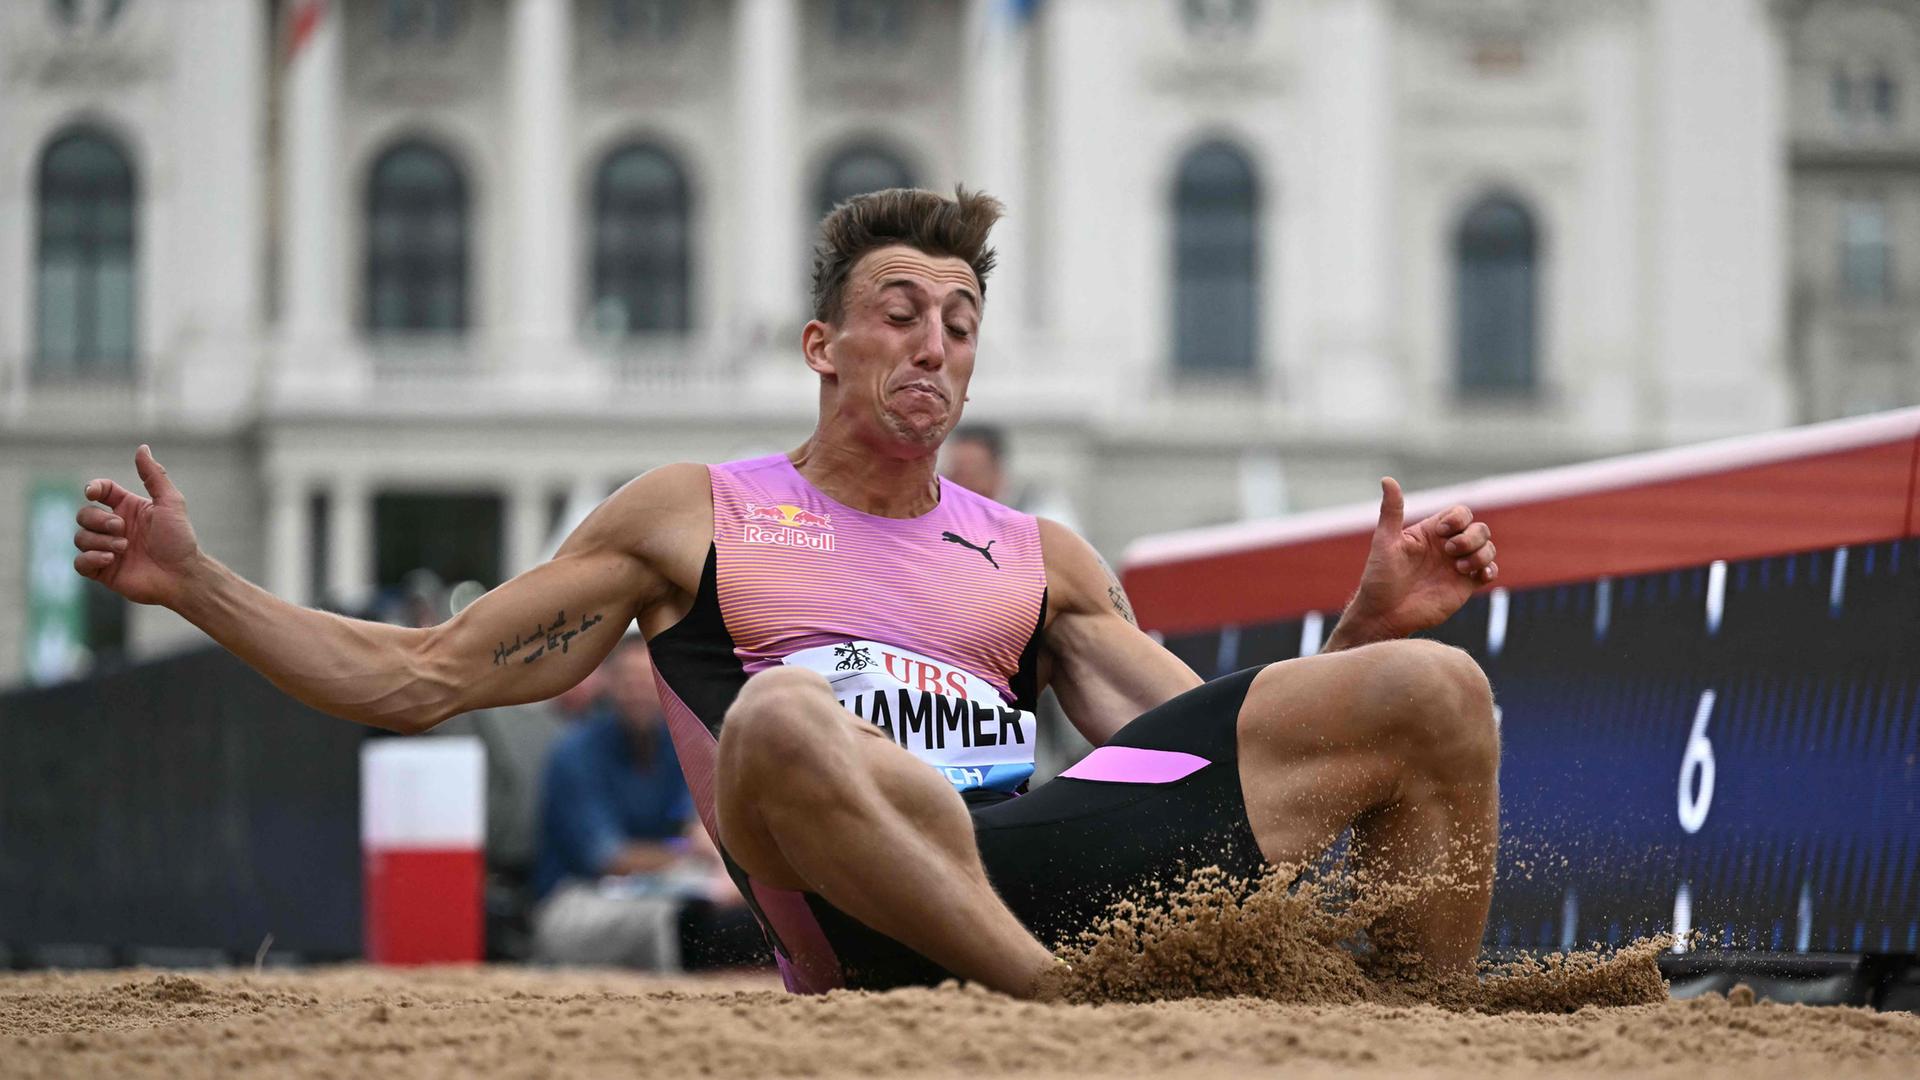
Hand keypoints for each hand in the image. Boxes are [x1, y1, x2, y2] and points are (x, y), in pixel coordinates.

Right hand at [73, 445, 203, 606]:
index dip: (93, 488)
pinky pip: (79, 562)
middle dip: (99, 520)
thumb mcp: (170, 503)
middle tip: (122, 529)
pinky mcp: (103, 570)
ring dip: (100, 541)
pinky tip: (111, 559)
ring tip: (124, 548)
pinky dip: (91, 558)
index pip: (101, 491)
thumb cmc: (179, 540)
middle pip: (84, 514)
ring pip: (80, 537)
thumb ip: (154, 476)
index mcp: (128, 508)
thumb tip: (142, 448)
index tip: (93, 493)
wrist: (181, 575)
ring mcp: (106, 548)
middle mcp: (115, 527)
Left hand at [1334, 477, 1497, 644]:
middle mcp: (1447, 547)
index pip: (1460, 513)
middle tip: (1450, 552)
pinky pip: (1489, 572)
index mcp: (1430, 532)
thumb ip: (1391, 511)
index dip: (1458, 518)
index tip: (1441, 532)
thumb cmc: (1379, 577)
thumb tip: (1387, 479)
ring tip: (1459, 569)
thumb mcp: (1385, 541)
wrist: (1384, 614)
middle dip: (1471, 537)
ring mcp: (1457, 566)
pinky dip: (1490, 570)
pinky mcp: (1465, 586)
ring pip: (1488, 548)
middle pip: (1479, 529)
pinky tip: (1478, 576)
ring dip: (1481, 554)